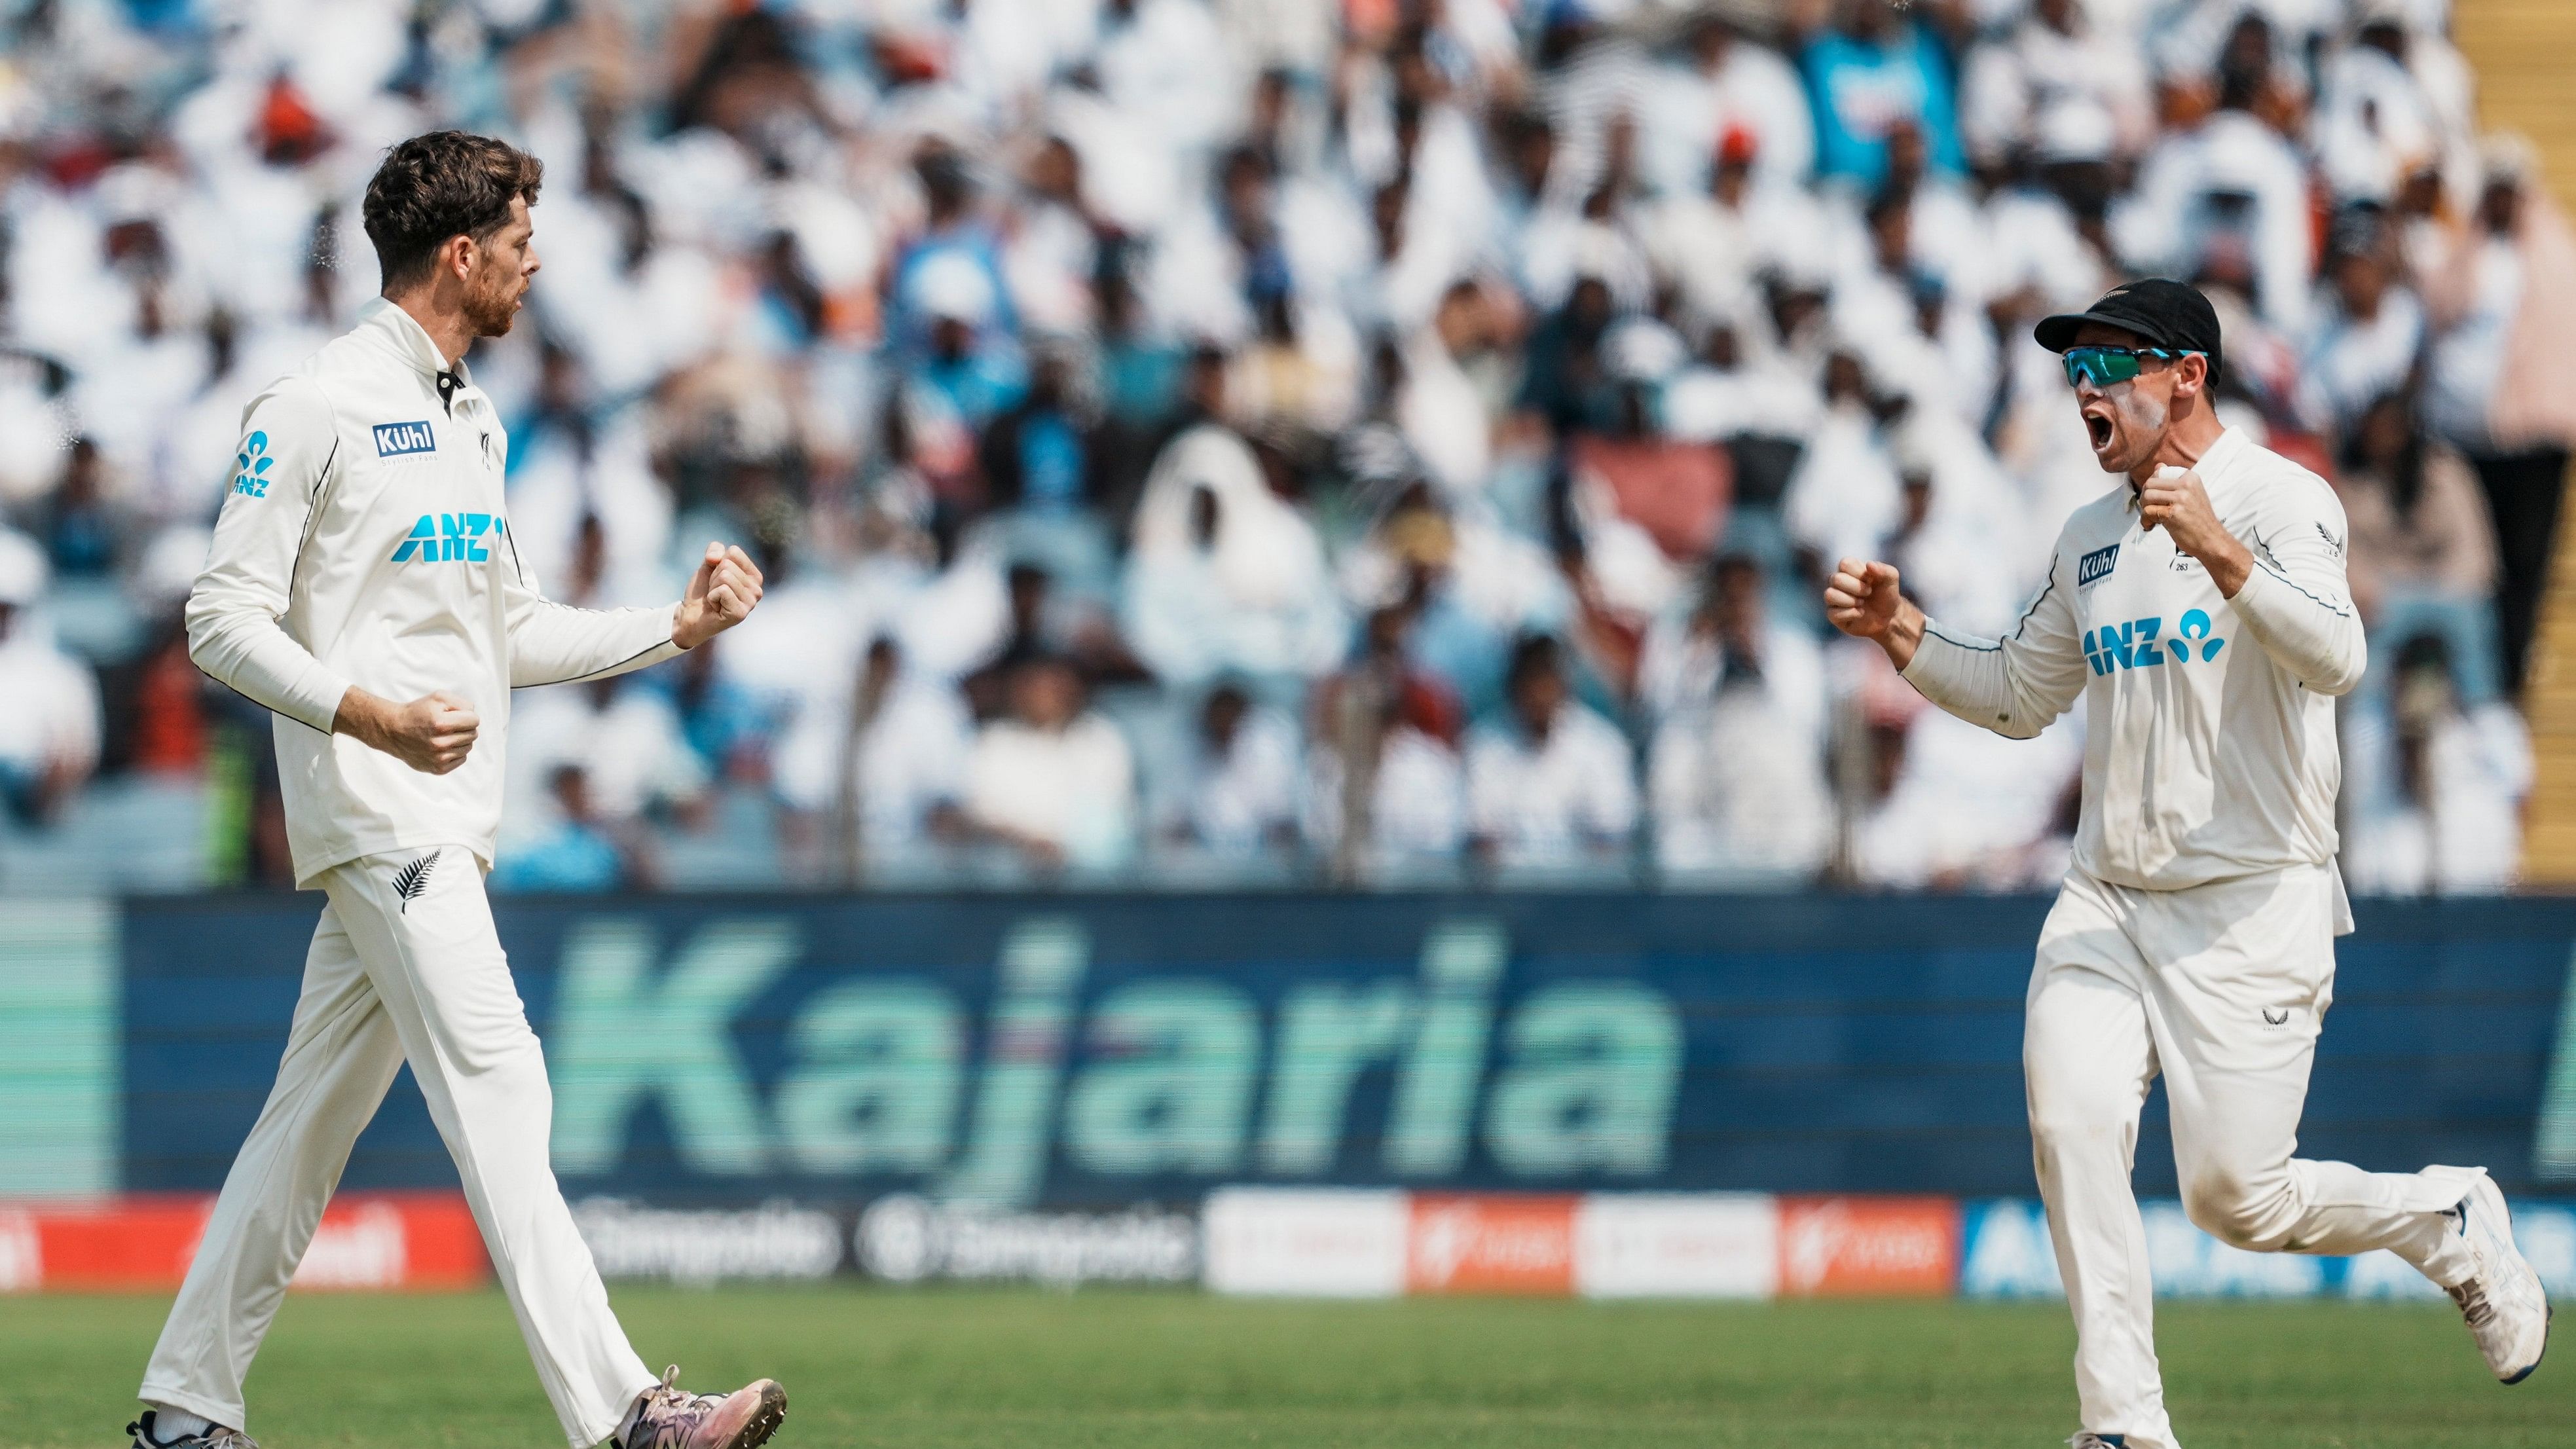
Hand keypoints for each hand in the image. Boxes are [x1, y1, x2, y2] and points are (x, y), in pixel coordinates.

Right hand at [336, 688, 478, 773]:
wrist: (394, 731)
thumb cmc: (418, 712)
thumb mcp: (438, 698)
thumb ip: (462, 703)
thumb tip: (474, 715)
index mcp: (441, 724)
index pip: (474, 720)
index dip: (467, 715)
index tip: (455, 715)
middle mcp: (440, 743)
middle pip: (473, 734)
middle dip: (464, 727)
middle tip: (448, 725)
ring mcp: (439, 758)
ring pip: (468, 747)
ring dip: (460, 739)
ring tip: (443, 735)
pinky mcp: (438, 769)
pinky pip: (461, 758)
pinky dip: (455, 751)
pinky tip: (441, 746)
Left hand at [674, 541, 765, 648]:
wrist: (690, 614)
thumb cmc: (703, 590)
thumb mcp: (709, 564)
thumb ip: (715, 550)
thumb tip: (716, 558)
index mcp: (754, 576)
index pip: (734, 552)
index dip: (717, 563)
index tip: (717, 578)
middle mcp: (757, 589)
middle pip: (727, 565)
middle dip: (714, 577)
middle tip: (714, 591)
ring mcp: (751, 603)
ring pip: (725, 576)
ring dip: (712, 588)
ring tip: (715, 599)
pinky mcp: (740, 613)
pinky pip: (723, 590)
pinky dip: (712, 597)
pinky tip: (715, 607)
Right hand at [1824, 557, 1926, 667]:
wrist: (1889, 617)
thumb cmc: (1887, 595)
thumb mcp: (1891, 579)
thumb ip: (1884, 570)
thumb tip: (1869, 564)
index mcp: (1849, 569)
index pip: (1844, 564)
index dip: (1859, 573)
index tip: (1870, 580)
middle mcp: (1838, 582)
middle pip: (1836, 579)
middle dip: (1856, 588)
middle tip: (1868, 593)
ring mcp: (1834, 599)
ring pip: (1829, 595)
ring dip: (1851, 601)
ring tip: (1861, 603)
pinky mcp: (1833, 615)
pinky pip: (1833, 613)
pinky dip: (1851, 614)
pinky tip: (1860, 613)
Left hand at [2137, 467, 2251, 594]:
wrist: (2211, 539)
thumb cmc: (2198, 519)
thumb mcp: (2190, 494)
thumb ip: (2173, 481)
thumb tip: (2158, 466)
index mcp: (2190, 477)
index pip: (2158, 474)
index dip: (2152, 488)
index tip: (2156, 500)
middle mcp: (2186, 485)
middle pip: (2149, 484)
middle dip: (2144, 498)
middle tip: (2150, 510)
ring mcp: (2180, 498)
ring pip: (2147, 496)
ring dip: (2144, 510)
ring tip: (2152, 519)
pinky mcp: (2174, 513)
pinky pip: (2148, 511)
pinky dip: (2146, 520)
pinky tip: (2152, 526)